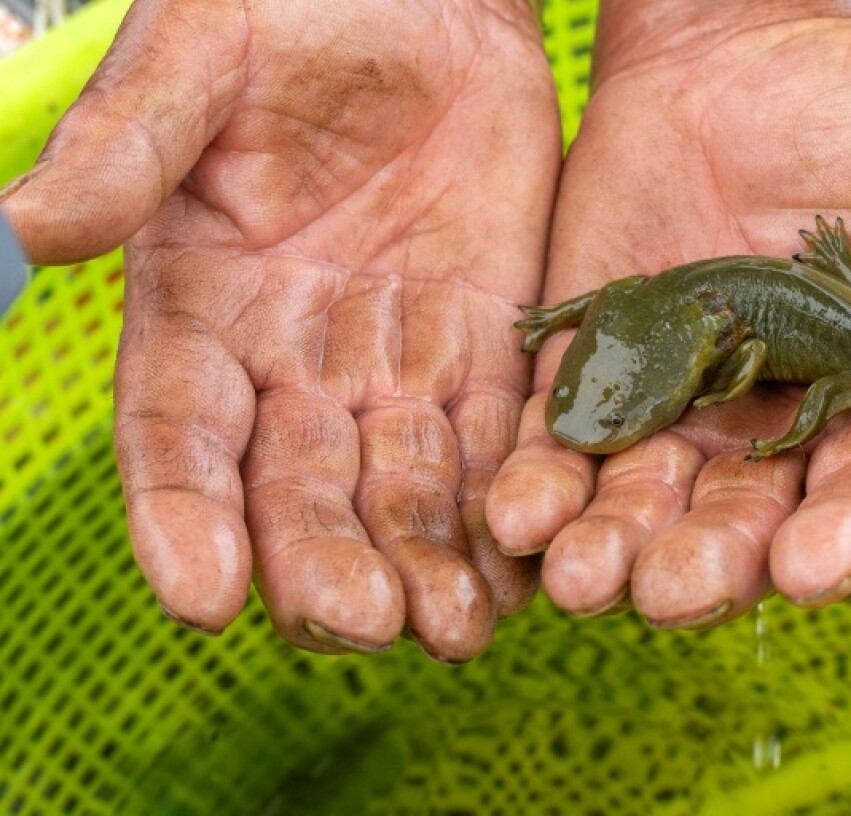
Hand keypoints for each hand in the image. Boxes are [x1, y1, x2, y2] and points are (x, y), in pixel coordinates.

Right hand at [1, 0, 559, 659]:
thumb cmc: (289, 10)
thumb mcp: (201, 59)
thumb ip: (131, 145)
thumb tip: (28, 225)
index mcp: (201, 307)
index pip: (179, 434)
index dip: (182, 516)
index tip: (202, 598)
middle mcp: (294, 359)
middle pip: (298, 489)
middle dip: (325, 562)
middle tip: (362, 623)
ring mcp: (395, 359)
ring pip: (403, 488)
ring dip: (425, 563)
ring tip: (454, 630)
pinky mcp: (487, 342)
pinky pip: (496, 440)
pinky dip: (507, 506)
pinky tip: (520, 569)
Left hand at [487, 0, 850, 632]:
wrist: (737, 49)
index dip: (845, 538)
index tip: (814, 570)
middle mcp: (781, 429)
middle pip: (748, 524)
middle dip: (710, 562)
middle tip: (670, 586)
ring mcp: (684, 409)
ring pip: (649, 506)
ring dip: (612, 548)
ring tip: (579, 576)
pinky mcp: (601, 375)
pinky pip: (569, 446)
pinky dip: (540, 483)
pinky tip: (513, 512)